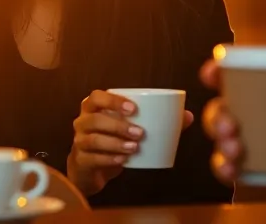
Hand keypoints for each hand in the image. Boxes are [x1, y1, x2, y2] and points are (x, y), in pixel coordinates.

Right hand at [68, 89, 193, 195]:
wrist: (89, 169)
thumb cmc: (112, 141)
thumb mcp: (129, 129)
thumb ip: (157, 121)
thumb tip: (187, 115)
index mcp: (92, 108)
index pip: (96, 97)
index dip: (113, 101)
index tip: (134, 109)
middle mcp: (82, 122)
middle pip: (94, 120)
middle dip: (118, 125)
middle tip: (140, 133)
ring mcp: (78, 142)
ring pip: (93, 140)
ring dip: (115, 143)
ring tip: (135, 147)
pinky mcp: (81, 161)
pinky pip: (92, 158)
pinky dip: (108, 159)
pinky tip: (122, 161)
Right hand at [199, 60, 265, 188]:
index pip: (240, 75)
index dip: (219, 72)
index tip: (213, 74)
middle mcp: (263, 113)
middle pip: (223, 108)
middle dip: (217, 116)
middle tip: (230, 126)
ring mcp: (262, 142)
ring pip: (224, 139)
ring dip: (220, 143)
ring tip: (236, 150)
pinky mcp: (265, 169)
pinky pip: (235, 169)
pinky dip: (226, 169)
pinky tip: (232, 171)